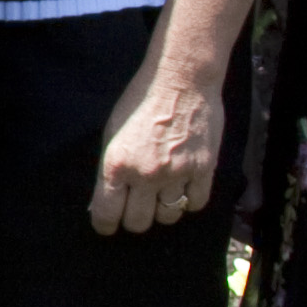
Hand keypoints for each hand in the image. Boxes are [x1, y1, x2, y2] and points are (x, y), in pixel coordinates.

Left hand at [90, 61, 225, 234]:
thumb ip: (109, 169)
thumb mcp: (113, 133)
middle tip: (138, 207)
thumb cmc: (141, 103)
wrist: (181, 80)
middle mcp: (145, 173)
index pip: (106, 214)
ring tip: (163, 193)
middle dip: (135, 219)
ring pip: (168, 216)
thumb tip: (102, 203)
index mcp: (117, 164)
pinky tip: (185, 187)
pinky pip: (196, 204)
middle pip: (139, 222)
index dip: (105, 225)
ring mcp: (177, 173)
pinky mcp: (203, 169)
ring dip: (163, 209)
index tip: (108, 225)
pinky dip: (190, 201)